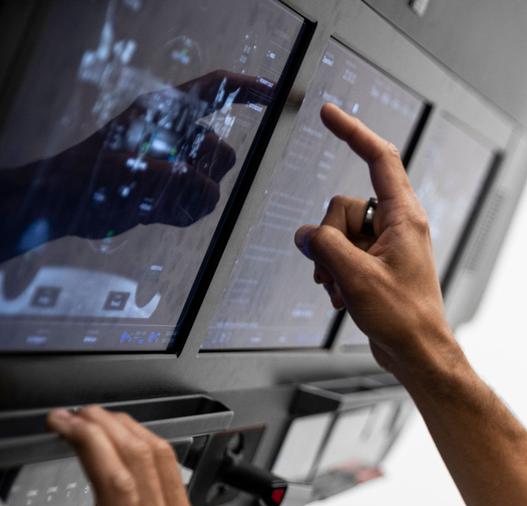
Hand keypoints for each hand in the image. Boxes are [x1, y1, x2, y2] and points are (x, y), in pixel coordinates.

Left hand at [1, 70, 274, 261]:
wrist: (68, 204)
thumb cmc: (90, 176)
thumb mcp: (130, 171)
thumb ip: (174, 176)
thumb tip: (204, 187)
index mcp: (164, 112)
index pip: (214, 90)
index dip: (247, 89)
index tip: (277, 94)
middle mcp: (176, 136)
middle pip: (223, 153)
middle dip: (204, 173)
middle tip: (167, 183)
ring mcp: (179, 164)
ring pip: (215, 185)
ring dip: (189, 200)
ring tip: (152, 202)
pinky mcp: (177, 192)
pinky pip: (202, 207)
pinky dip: (181, 214)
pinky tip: (152, 211)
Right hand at [293, 103, 450, 372]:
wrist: (417, 353)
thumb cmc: (402, 317)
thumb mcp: (355, 276)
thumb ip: (324, 245)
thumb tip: (305, 234)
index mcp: (405, 217)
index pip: (380, 158)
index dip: (353, 132)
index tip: (328, 113)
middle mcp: (398, 225)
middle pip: (343, 206)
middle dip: (330, 238)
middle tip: (341, 273)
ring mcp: (386, 245)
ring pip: (338, 233)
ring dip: (330, 263)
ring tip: (344, 291)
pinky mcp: (375, 264)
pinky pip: (341, 254)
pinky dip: (336, 274)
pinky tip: (344, 298)